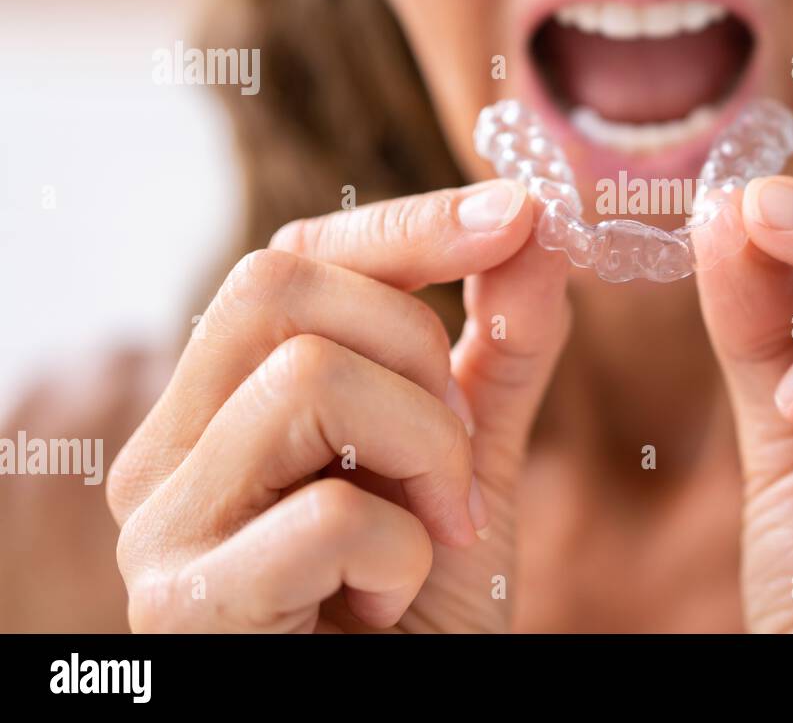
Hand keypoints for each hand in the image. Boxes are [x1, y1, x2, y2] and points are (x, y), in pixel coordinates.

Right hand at [108, 179, 569, 631]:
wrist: (398, 717)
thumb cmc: (416, 606)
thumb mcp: (468, 460)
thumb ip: (500, 350)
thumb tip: (534, 227)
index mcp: (225, 401)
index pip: (293, 257)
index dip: (411, 226)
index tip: (520, 214)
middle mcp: (168, 450)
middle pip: (275, 286)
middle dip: (415, 349)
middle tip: (457, 451)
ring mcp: (162, 529)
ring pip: (305, 378)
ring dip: (423, 453)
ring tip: (436, 533)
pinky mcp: (184, 609)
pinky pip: (324, 515)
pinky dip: (403, 557)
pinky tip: (392, 604)